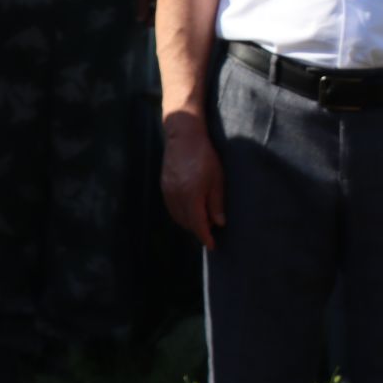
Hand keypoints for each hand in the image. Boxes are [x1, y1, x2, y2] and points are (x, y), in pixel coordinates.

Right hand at [161, 111, 225, 248]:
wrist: (183, 137)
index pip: (198, 224)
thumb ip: (217, 202)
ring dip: (189, 223)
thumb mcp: (217, 179)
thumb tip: (219, 224)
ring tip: (202, 222)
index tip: (213, 246)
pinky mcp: (163, 186)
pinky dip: (181, 214)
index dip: (205, 237)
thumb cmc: (205, 156)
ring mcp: (167, 192)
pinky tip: (190, 211)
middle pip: (187, 223)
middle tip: (211, 232)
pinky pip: (172, 208)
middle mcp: (176, 197)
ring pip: (178, 216)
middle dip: (198, 230)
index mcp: (191, 196)